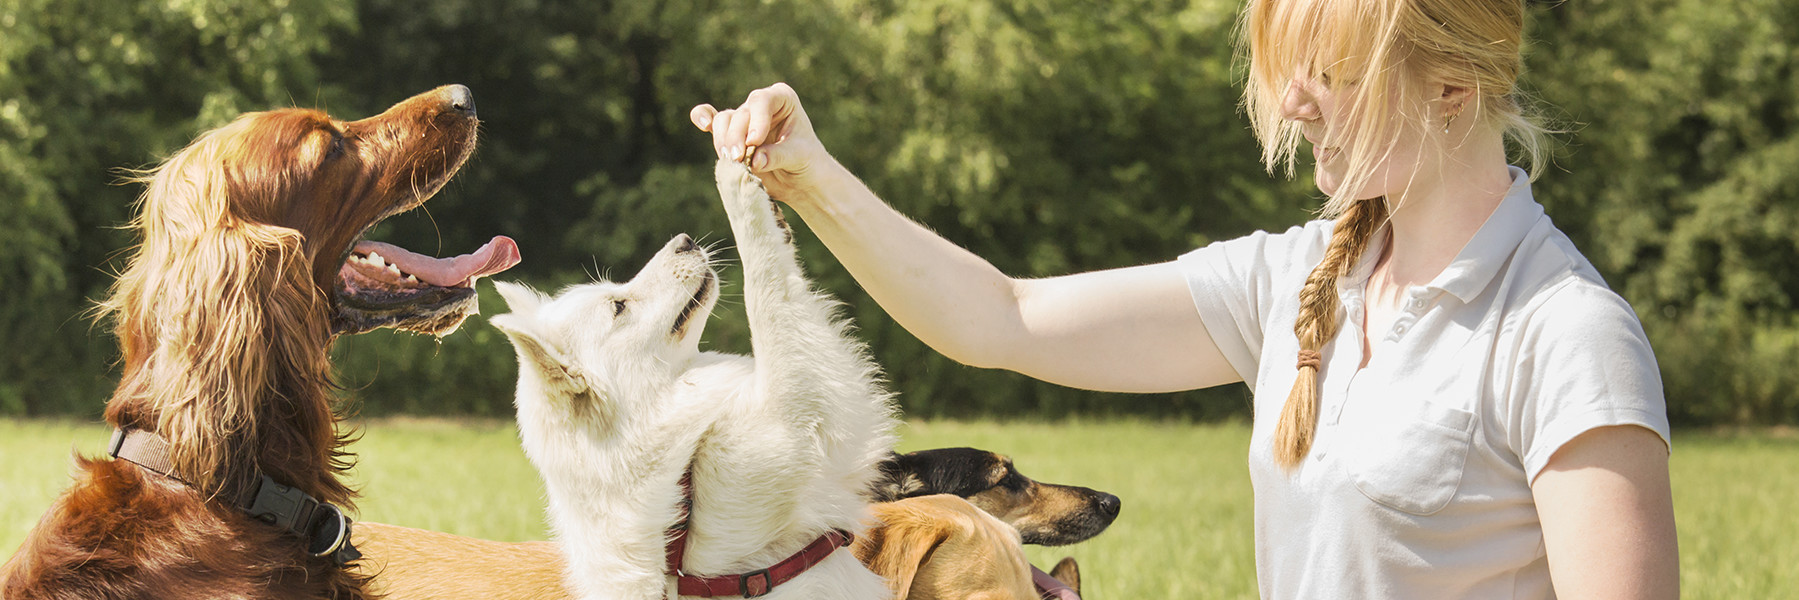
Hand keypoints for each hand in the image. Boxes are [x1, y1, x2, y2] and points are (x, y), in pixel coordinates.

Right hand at [690, 83, 834, 202]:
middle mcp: (761, 104)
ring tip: (732, 161)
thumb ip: (777, 156)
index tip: (754, 142)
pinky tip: (702, 124)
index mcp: (782, 99)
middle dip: (736, 137)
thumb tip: (755, 160)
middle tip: (738, 158)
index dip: (756, 120)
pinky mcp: (732, 135)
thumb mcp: (799, 157)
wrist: (800, 179)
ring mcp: (744, 118)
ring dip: (723, 141)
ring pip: (724, 121)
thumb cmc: (807, 162)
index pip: (762, 101)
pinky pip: (713, 121)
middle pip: (740, 114)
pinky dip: (702, 118)